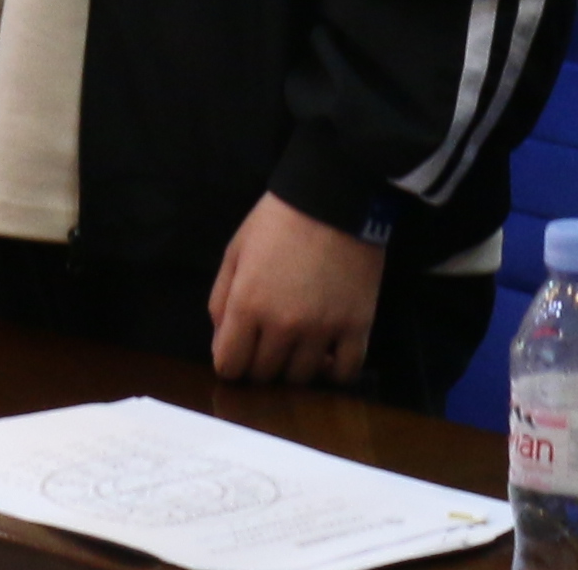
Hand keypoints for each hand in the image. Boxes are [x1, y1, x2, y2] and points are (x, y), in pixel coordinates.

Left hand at [206, 194, 387, 385]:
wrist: (333, 199)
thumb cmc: (277, 222)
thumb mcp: (235, 252)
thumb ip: (220, 300)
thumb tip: (221, 343)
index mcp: (247, 305)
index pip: (230, 366)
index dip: (229, 363)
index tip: (237, 352)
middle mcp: (283, 326)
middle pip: (264, 375)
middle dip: (259, 364)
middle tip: (267, 344)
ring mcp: (322, 330)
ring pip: (301, 378)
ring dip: (294, 367)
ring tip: (297, 346)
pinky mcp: (357, 327)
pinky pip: (344, 372)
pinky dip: (334, 372)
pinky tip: (327, 355)